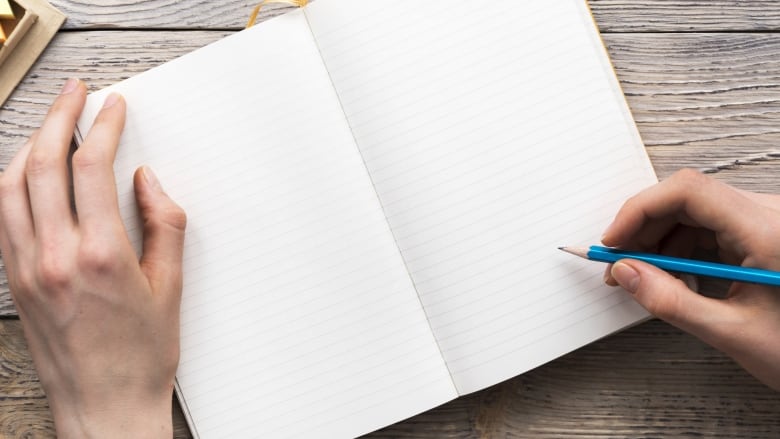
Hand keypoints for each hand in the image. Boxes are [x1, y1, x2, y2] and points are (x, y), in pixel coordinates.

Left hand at [0, 79, 185, 436]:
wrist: (104, 407)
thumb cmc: (141, 356)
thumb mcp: (171, 287)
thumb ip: (164, 224)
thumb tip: (146, 180)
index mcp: (99, 255)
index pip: (91, 168)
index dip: (102, 126)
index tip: (114, 106)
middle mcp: (53, 256)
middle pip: (41, 164)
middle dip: (58, 117)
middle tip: (76, 93)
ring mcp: (26, 269)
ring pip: (10, 185)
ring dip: (28, 143)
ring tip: (49, 122)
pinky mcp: (14, 282)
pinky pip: (0, 216)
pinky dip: (10, 182)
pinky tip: (24, 171)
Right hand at [603, 169, 779, 389]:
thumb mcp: (733, 332)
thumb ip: (672, 302)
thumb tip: (626, 273)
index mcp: (768, 232)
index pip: (689, 191)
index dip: (640, 209)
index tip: (613, 240)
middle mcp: (769, 216)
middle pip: (687, 199)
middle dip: (644, 229)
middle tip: (618, 264)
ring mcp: (766, 223)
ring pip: (695, 213)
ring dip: (660, 241)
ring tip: (641, 277)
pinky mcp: (763, 234)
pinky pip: (710, 228)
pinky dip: (682, 249)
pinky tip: (674, 278)